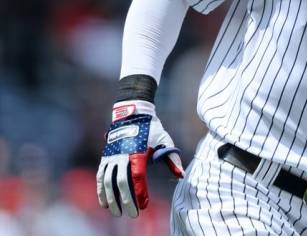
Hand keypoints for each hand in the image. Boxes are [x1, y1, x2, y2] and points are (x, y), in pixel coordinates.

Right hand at [96, 100, 183, 216]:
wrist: (133, 115)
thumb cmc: (152, 129)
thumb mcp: (165, 141)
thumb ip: (172, 159)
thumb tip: (181, 175)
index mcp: (137, 152)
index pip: (138, 176)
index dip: (140, 192)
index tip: (144, 205)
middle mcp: (122, 155)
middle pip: (121, 182)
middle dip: (126, 200)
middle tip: (133, 214)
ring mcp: (112, 156)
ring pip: (107, 181)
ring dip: (111, 198)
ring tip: (116, 212)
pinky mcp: (105, 157)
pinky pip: (101, 176)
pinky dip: (101, 190)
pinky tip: (104, 202)